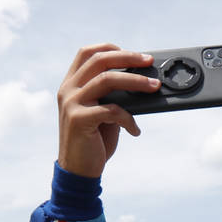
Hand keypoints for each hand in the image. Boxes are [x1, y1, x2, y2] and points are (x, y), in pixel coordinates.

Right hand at [57, 45, 157, 177]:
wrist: (78, 172)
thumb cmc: (94, 142)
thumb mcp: (102, 114)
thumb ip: (112, 97)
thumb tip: (141, 82)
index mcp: (71, 84)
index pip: (87, 53)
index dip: (111, 48)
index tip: (135, 55)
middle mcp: (68, 90)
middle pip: (99, 60)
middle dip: (128, 58)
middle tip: (149, 62)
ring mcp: (71, 103)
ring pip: (107, 80)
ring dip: (135, 81)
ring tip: (154, 87)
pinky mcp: (78, 120)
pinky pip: (111, 110)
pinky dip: (128, 119)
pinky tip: (135, 130)